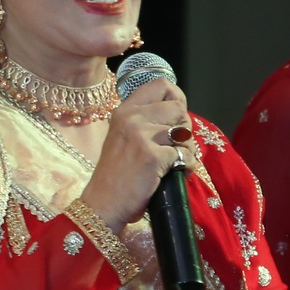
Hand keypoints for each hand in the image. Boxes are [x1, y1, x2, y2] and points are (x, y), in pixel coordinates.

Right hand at [79, 78, 193, 229]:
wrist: (103, 204)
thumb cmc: (116, 176)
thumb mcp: (122, 137)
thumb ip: (144, 121)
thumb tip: (178, 114)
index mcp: (124, 111)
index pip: (161, 85)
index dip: (177, 97)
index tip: (177, 115)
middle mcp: (131, 118)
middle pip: (178, 107)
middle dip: (184, 127)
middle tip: (176, 145)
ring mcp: (141, 136)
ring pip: (184, 131)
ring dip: (187, 148)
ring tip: (175, 161)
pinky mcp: (153, 157)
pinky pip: (185, 155)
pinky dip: (186, 167)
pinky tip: (174, 174)